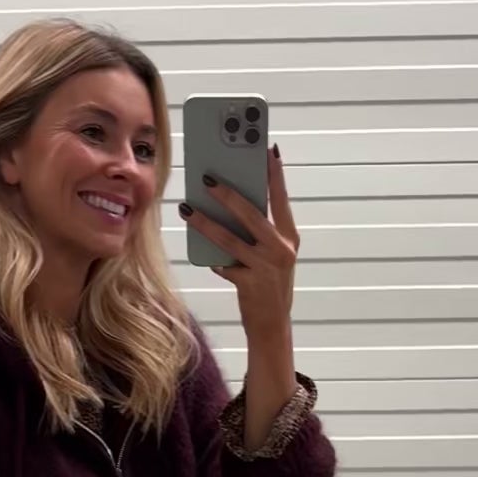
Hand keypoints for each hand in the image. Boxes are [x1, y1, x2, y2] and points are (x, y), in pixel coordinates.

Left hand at [180, 146, 298, 340]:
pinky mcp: (249, 284)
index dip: (275, 174)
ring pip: (229, 238)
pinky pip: (224, 265)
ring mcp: (265, 267)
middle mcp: (280, 250)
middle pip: (251, 214)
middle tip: (207, 178)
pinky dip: (213, 259)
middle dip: (228, 193)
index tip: (266, 149)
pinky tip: (204, 254)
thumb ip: (262, 233)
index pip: (281, 199)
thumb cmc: (270, 286)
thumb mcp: (274, 256)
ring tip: (187, 208)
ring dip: (205, 222)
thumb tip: (234, 205)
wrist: (273, 326)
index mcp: (290, 238)